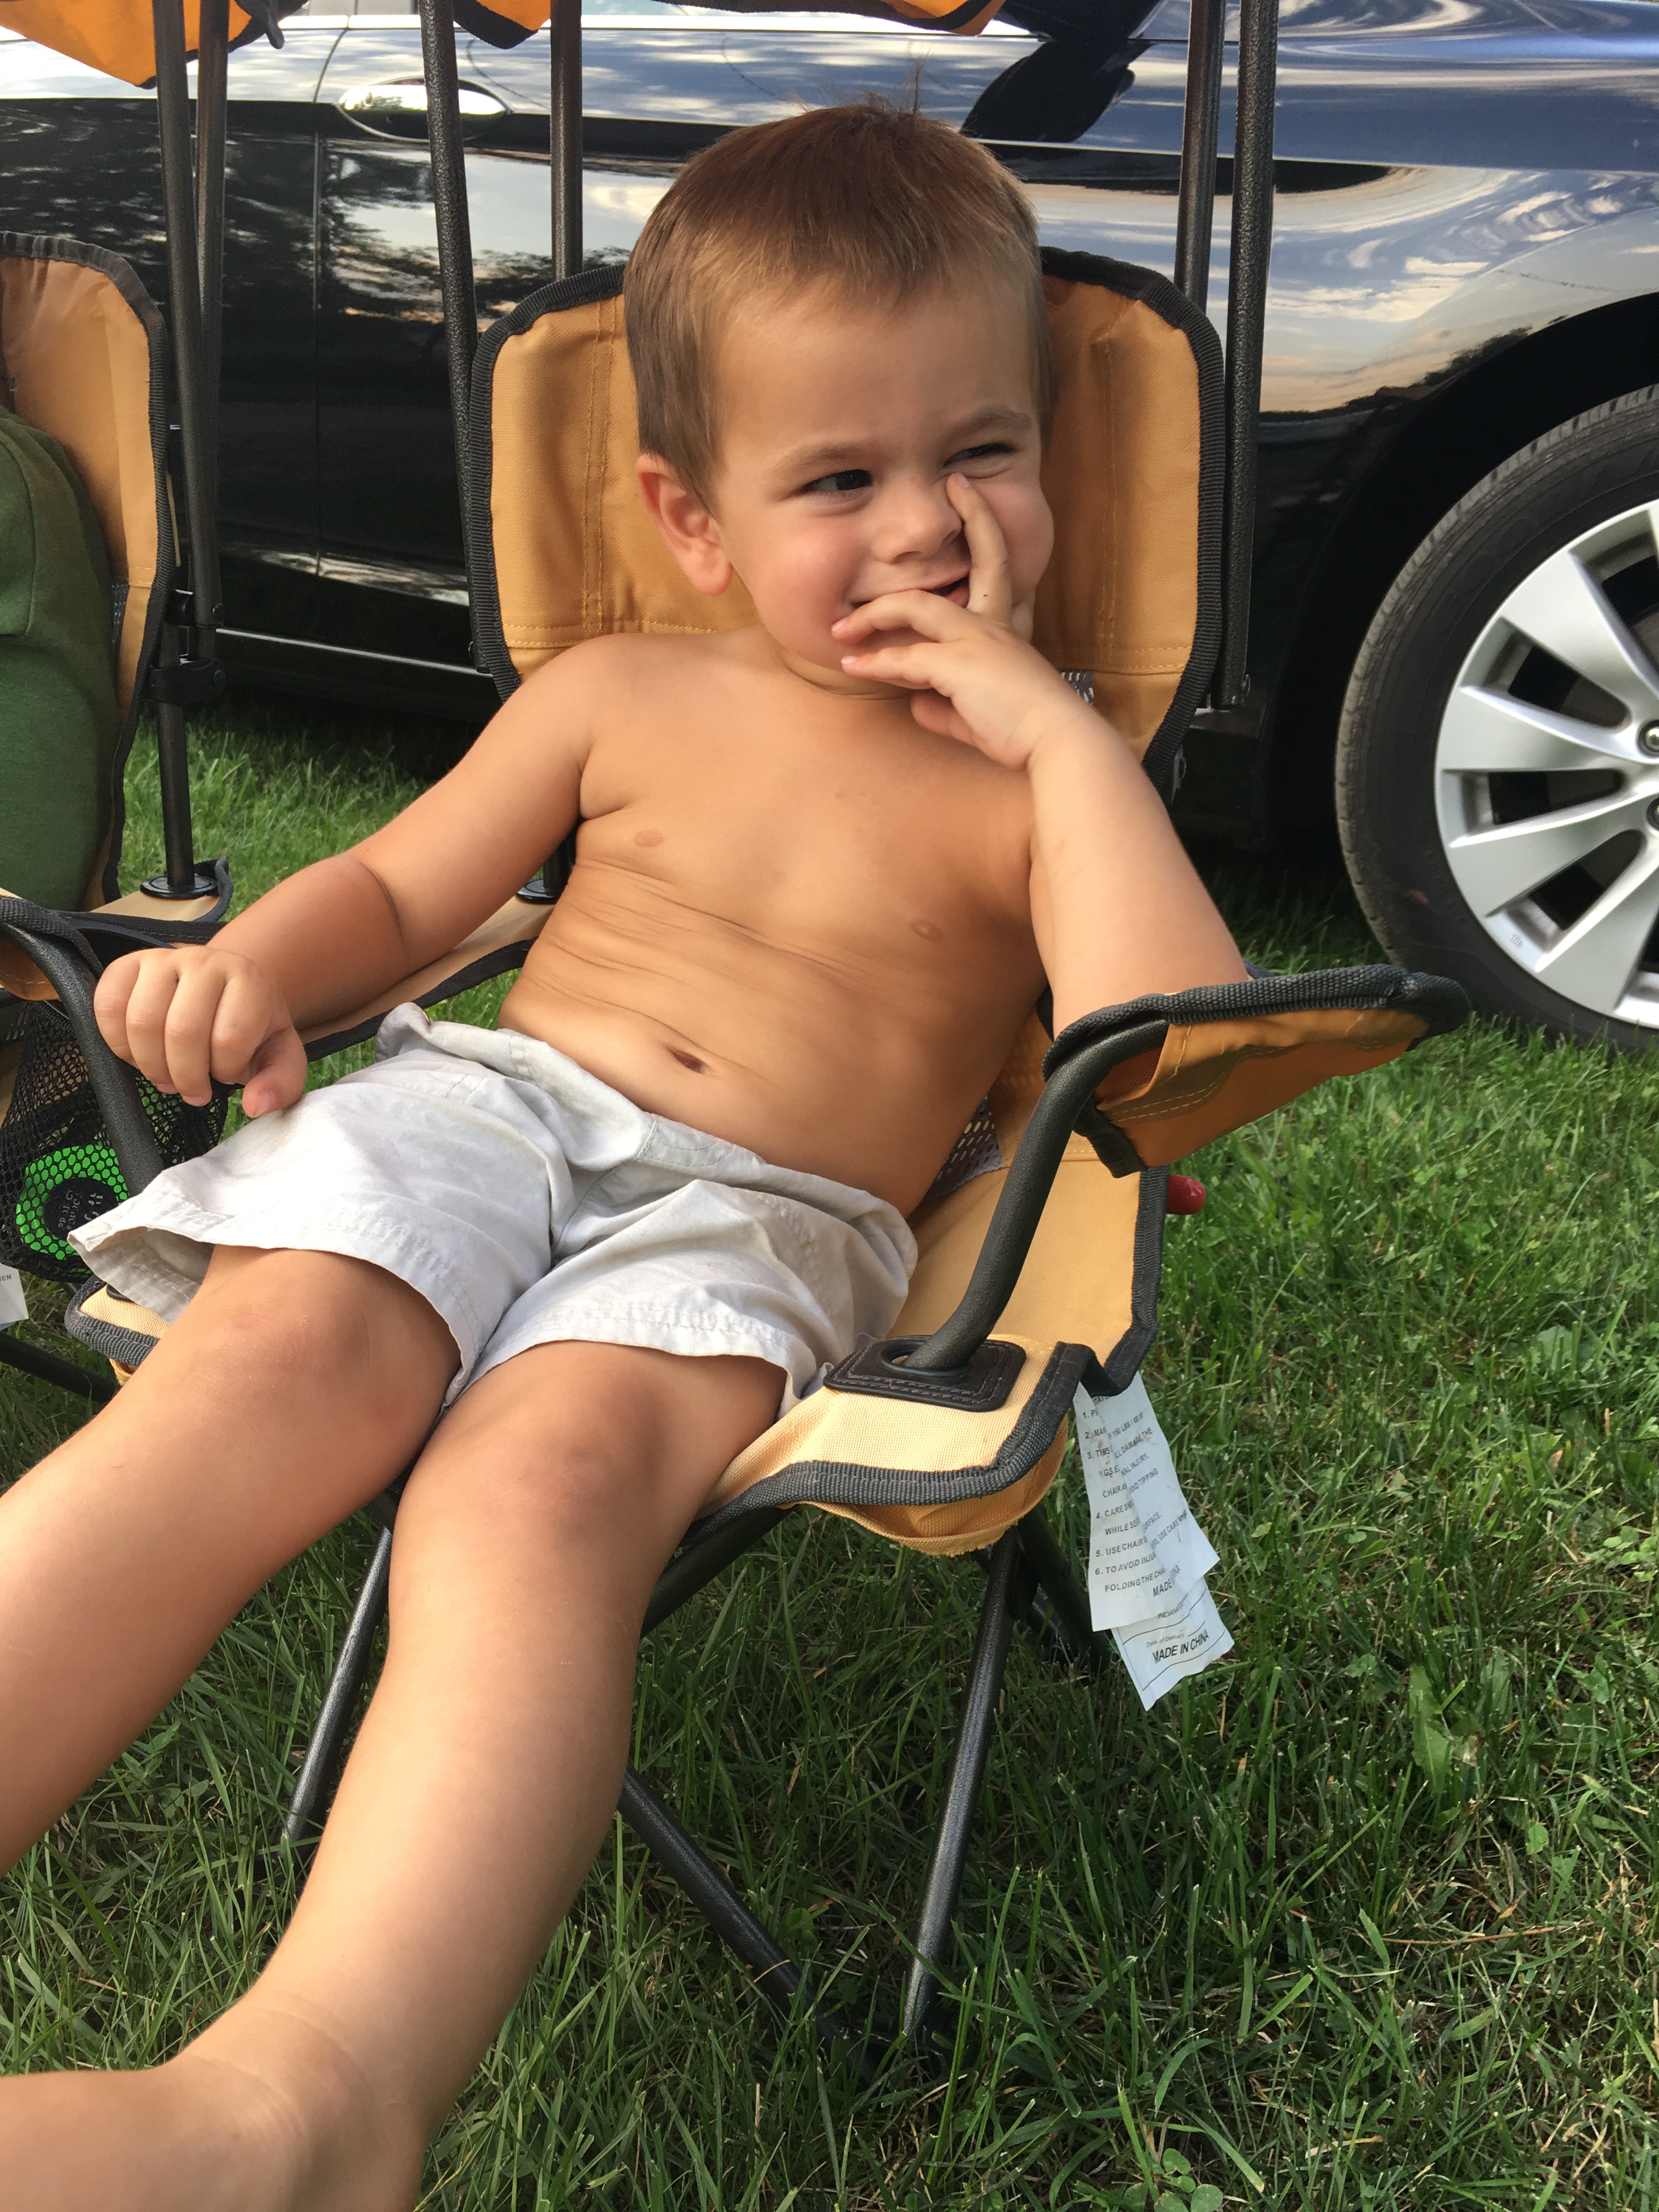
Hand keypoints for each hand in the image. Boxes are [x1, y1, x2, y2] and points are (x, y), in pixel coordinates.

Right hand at [93, 945, 306, 1116]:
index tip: (226, 1074)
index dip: (224, 1071)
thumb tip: (254, 1106)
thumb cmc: (250, 1028)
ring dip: (151, 1065)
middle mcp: (204, 961)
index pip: (229, 1038)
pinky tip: (138, 1054)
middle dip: (184, 1076)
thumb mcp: (279, 1056)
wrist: (221, 991)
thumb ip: (281, 1084)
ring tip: (166, 1076)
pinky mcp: (125, 965)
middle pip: (182, 1031)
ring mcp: (160, 959)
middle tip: (192, 1090)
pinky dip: (117, 1044)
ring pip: (142, 1021)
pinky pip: (106, 1007)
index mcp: (248, 980)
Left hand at [831, 474, 1087, 770]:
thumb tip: (916, 702)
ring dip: (873, 615)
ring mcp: (978, 640)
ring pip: (916, 607)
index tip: (971, 496)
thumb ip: (944, 703)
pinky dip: (876, 663)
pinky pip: (905, 658)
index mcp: (1007, 629)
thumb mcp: (977, 713)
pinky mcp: (959, 666)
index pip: (1000, 569)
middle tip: (954, 482)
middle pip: (984, 555)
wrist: (1056, 744)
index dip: (987, 528)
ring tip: (842, 626)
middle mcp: (995, 625)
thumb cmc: (1022, 732)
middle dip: (975, 513)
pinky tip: (853, 666)